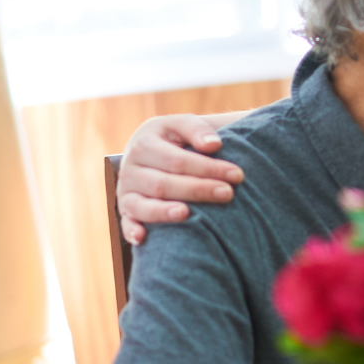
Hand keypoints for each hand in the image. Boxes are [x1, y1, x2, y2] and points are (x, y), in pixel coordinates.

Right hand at [117, 115, 244, 244]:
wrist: (147, 148)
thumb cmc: (173, 138)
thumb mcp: (181, 125)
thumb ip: (196, 130)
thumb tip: (214, 145)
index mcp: (144, 145)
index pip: (178, 160)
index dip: (209, 168)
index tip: (237, 175)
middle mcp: (130, 170)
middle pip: (164, 184)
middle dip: (198, 190)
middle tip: (228, 194)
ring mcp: (125, 192)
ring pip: (143, 205)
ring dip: (163, 212)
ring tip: (186, 213)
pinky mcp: (125, 210)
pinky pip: (125, 223)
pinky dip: (131, 231)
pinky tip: (143, 237)